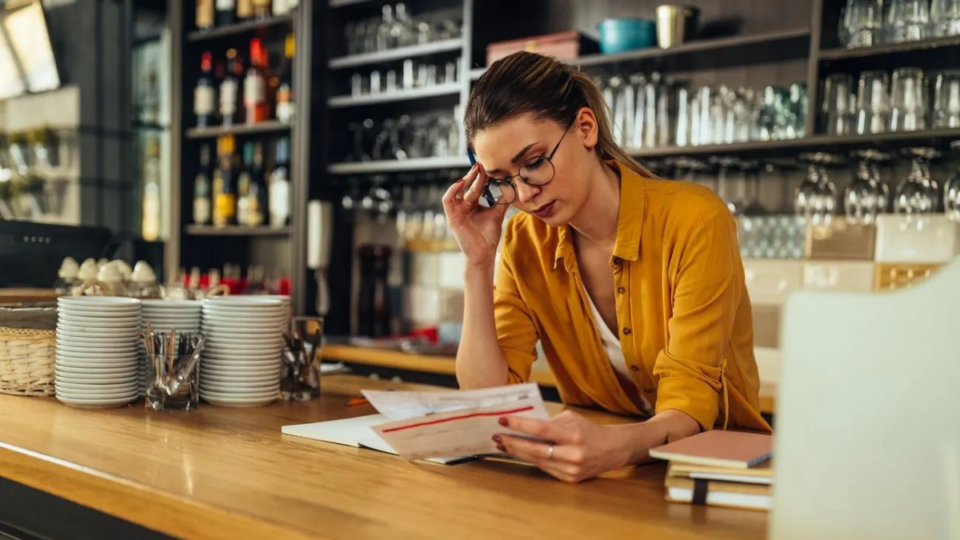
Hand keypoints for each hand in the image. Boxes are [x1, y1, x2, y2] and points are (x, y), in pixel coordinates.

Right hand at [442, 164, 508, 267]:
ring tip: (474, 172)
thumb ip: (503, 200)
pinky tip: (461, 183)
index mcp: (474, 204)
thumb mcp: (497, 214)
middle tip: (482, 165)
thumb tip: (512, 186)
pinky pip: (447, 200)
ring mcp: (457, 210)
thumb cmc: (489, 235)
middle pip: (468, 186)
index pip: (477, 186)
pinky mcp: (451, 217)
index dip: (482, 176)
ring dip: (465, 180)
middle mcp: (464, 205)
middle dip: (475, 175)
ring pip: (458, 190)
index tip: (490, 166)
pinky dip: (452, 190)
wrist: (483, 252)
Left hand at [494, 411, 630, 483]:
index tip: (503, 420)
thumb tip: (523, 424)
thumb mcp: (572, 419)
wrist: (612, 449)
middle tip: (496, 436)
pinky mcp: (570, 479)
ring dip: (518, 453)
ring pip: (537, 461)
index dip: (520, 425)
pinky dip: (531, 460)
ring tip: (503, 445)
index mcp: (573, 434)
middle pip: (535, 449)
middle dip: (513, 443)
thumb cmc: (589, 430)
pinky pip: (545, 469)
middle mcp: (573, 454)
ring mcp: (571, 469)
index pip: (541, 429)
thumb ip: (549, 422)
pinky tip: (520, 453)